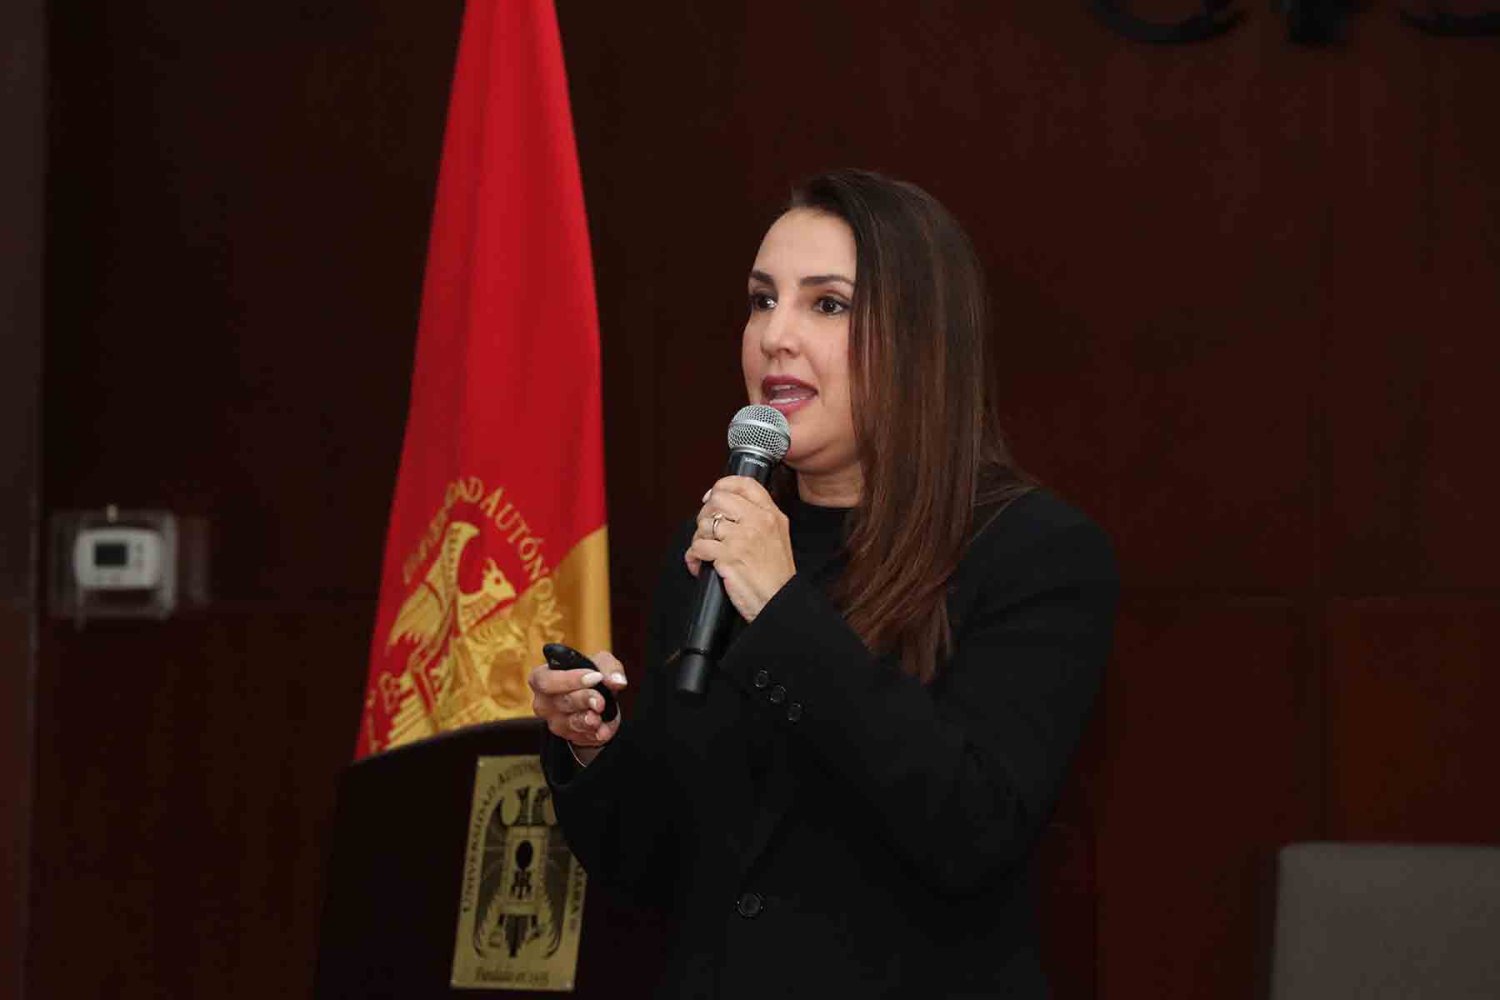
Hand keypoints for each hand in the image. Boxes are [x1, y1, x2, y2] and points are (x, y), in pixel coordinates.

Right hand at [528, 649, 628, 761]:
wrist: (599, 698)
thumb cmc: (592, 675)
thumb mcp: (601, 663)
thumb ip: (609, 668)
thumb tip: (617, 681)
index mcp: (542, 678)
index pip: (546, 680)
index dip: (569, 679)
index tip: (595, 677)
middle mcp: (544, 702)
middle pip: (560, 702)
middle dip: (583, 699)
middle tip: (600, 700)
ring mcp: (554, 722)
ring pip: (570, 722)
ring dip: (588, 720)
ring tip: (600, 716)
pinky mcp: (569, 736)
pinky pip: (582, 737)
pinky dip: (596, 733)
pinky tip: (604, 728)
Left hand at [686, 476, 795, 622]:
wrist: (779, 601)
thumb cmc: (776, 575)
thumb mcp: (778, 537)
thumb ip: (759, 518)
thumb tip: (729, 507)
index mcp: (771, 515)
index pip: (745, 484)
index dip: (722, 485)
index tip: (712, 496)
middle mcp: (757, 522)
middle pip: (718, 499)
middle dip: (705, 513)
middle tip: (707, 529)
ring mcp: (742, 538)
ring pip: (705, 524)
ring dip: (698, 539)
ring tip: (705, 552)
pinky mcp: (728, 557)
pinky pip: (698, 547)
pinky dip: (693, 557)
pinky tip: (699, 565)